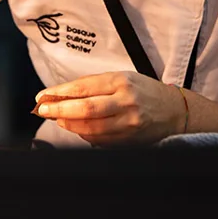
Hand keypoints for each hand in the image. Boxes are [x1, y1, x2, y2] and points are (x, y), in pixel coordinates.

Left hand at [34, 72, 187, 145]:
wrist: (175, 111)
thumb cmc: (144, 91)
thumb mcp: (122, 78)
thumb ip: (93, 86)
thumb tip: (60, 95)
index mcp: (122, 81)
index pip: (83, 88)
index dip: (59, 93)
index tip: (43, 96)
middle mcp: (126, 102)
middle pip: (85, 109)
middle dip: (59, 110)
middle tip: (42, 110)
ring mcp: (128, 123)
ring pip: (90, 128)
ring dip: (68, 125)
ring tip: (58, 119)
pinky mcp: (129, 140)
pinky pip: (99, 140)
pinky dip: (83, 135)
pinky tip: (76, 128)